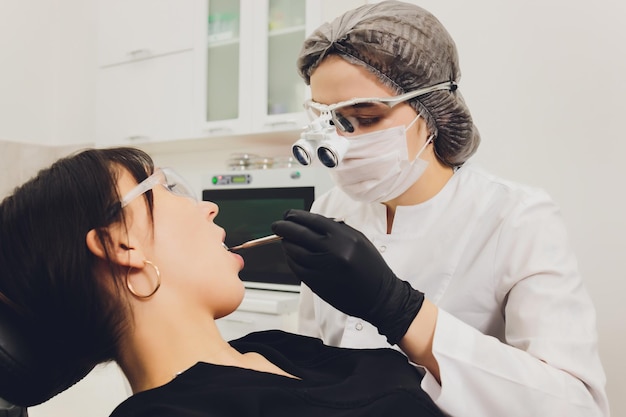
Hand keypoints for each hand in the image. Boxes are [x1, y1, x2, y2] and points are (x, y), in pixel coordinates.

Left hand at [271, 209, 423, 344]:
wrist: (380, 296)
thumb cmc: (371, 267)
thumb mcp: (359, 240)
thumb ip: (336, 229)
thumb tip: (310, 222)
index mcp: (345, 238)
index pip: (313, 221)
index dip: (296, 216)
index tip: (288, 215)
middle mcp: (333, 251)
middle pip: (299, 234)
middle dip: (284, 227)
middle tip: (277, 225)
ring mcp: (323, 268)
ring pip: (294, 251)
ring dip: (286, 244)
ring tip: (285, 241)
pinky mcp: (317, 283)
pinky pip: (296, 268)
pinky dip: (291, 259)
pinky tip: (291, 255)